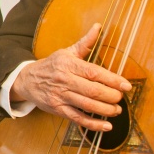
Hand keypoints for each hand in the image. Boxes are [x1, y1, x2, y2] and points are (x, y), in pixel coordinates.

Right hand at [9, 24, 130, 131]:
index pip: (94, 72)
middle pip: (92, 90)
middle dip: (111, 96)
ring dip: (105, 110)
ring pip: (87, 105)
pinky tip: (105, 126)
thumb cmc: (51, 65)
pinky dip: (93, 124)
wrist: (27, 80)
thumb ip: (85, 43)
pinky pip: (77, 118)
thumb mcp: (66, 52)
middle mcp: (64, 80)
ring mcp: (60, 95)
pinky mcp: (57, 109)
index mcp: (68, 64)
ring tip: (116, 110)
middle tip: (120, 98)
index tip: (126, 85)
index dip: (112, 80)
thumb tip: (98, 27)